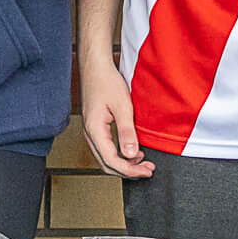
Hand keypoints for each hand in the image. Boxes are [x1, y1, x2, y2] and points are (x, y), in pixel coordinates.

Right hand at [79, 57, 154, 178]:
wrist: (95, 67)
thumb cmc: (106, 82)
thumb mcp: (122, 106)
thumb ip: (126, 132)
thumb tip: (131, 154)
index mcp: (94, 130)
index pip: (111, 160)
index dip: (131, 170)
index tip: (147, 170)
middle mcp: (90, 133)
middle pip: (106, 164)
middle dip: (128, 171)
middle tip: (148, 170)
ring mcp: (91, 131)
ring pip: (106, 158)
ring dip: (124, 163)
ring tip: (144, 162)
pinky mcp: (95, 127)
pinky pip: (106, 149)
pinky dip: (120, 154)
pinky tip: (133, 151)